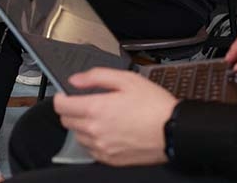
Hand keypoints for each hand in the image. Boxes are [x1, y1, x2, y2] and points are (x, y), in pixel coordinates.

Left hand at [54, 68, 177, 165]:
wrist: (175, 131)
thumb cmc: (154, 105)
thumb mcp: (126, 80)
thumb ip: (96, 77)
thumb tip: (75, 80)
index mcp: (96, 109)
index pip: (61, 106)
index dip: (61, 97)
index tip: (66, 94)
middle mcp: (95, 130)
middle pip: (66, 121)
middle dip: (71, 110)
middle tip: (86, 102)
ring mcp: (102, 147)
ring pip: (77, 135)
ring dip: (81, 125)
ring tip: (100, 116)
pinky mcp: (110, 159)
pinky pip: (90, 149)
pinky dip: (92, 140)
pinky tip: (106, 131)